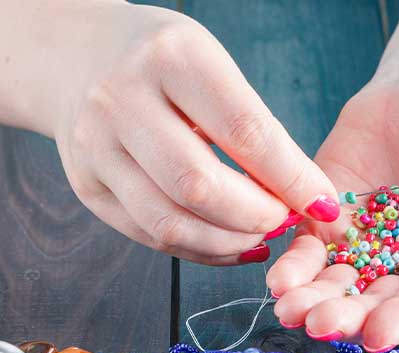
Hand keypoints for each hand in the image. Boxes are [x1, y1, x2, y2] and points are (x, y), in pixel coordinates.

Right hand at [50, 4, 337, 263]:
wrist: (73, 56)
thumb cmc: (161, 62)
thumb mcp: (210, 65)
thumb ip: (253, 127)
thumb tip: (306, 197)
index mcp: (170, 57)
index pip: (244, 131)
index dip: (292, 178)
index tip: (324, 205)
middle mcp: (122, 101)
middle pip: (200, 186)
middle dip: (256, 217)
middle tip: (284, 220)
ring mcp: (95, 148)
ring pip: (170, 222)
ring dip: (228, 243)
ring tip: (258, 236)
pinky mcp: (87, 187)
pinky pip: (150, 236)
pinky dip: (199, 250)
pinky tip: (227, 243)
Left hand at [267, 69, 398, 350]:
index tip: (378, 335)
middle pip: (381, 302)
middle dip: (350, 317)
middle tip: (319, 327)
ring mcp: (369, 248)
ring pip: (340, 286)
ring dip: (315, 302)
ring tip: (289, 310)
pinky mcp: (332, 226)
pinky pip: (310, 254)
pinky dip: (294, 267)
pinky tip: (278, 280)